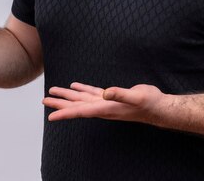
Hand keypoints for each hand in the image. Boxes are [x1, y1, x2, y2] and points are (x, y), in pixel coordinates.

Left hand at [42, 82, 169, 125]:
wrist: (159, 107)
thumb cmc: (149, 103)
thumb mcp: (137, 97)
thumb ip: (121, 94)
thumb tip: (106, 92)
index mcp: (106, 108)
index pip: (81, 112)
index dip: (65, 113)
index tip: (50, 116)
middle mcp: (103, 107)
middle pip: (76, 106)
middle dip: (60, 104)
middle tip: (44, 101)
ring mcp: (106, 103)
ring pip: (81, 99)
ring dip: (67, 96)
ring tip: (53, 92)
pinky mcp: (111, 97)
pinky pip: (92, 94)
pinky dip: (82, 90)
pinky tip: (75, 86)